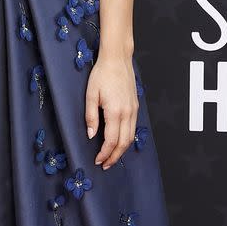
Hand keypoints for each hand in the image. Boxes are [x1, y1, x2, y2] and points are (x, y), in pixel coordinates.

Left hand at [84, 51, 138, 168]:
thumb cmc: (102, 74)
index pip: (111, 140)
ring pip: (130, 137)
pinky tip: (119, 142)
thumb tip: (90, 134)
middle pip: (123, 143)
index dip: (105, 154)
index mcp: (115, 111)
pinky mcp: (136, 107)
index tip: (98, 161)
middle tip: (105, 165)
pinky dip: (126, 139)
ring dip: (121, 150)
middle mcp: (128, 113)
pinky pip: (133, 128)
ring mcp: (134, 110)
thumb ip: (91, 116)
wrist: (117, 60)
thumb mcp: (90, 95)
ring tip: (111, 157)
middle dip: (114, 157)